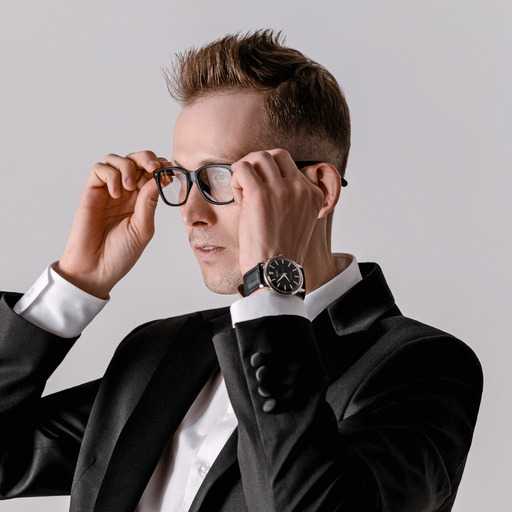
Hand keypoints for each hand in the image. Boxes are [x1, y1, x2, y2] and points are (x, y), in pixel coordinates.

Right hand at [56, 151, 170, 297]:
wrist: (95, 268)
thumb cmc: (120, 253)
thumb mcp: (143, 228)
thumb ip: (149, 202)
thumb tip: (158, 178)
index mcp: (141, 200)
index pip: (152, 173)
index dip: (161, 167)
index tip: (169, 171)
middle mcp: (125, 192)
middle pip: (135, 160)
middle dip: (147, 158)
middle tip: (154, 167)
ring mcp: (108, 190)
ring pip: (116, 159)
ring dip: (127, 166)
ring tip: (129, 186)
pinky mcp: (91, 192)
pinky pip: (99, 169)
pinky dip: (110, 174)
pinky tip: (115, 194)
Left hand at [230, 149, 324, 275]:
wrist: (275, 270)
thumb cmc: (281, 252)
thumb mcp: (298, 222)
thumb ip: (292, 201)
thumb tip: (268, 184)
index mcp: (313, 195)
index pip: (291, 167)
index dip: (273, 176)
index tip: (264, 194)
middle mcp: (300, 188)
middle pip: (277, 154)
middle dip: (259, 164)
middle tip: (249, 181)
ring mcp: (281, 189)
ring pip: (259, 156)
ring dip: (246, 169)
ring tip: (243, 190)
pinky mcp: (260, 194)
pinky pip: (242, 168)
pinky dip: (236, 178)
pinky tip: (238, 196)